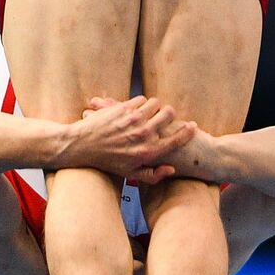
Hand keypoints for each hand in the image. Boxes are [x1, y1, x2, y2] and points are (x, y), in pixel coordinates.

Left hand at [85, 97, 217, 182]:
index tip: (193, 126)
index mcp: (150, 151)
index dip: (188, 131)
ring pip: (156, 103)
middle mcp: (145, 134)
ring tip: (150, 112)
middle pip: (169, 114)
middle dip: (169, 114)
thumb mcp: (132, 174)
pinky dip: (140, 103)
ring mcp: (135, 119)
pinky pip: (141, 99)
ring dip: (154, 106)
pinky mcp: (124, 108)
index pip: (178, 138)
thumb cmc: (108, 162)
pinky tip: (136, 109)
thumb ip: (154, 175)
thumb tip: (171, 169)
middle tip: (165, 116)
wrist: (82, 146)